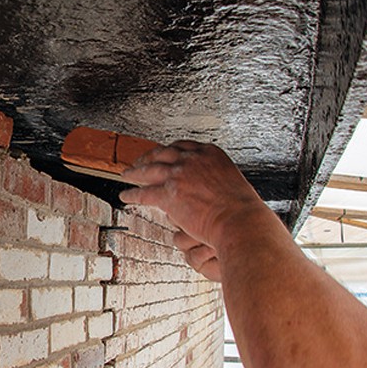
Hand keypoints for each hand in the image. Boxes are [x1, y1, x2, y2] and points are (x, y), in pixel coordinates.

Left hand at [119, 141, 265, 278]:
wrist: (239, 220)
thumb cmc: (240, 208)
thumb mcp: (230, 181)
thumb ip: (214, 177)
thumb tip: (204, 185)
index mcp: (209, 153)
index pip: (182, 146)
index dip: (168, 151)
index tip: (161, 153)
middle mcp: (192, 159)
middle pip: (162, 154)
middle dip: (148, 157)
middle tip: (139, 162)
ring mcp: (179, 174)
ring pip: (149, 170)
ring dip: (135, 173)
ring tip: (127, 175)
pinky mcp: (169, 193)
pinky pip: (144, 193)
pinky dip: (132, 194)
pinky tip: (126, 196)